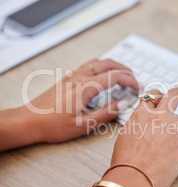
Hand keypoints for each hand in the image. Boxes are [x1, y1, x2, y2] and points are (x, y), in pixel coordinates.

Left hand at [0, 59, 138, 150]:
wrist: (29, 120)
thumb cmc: (53, 124)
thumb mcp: (83, 124)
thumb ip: (105, 114)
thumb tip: (121, 105)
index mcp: (86, 87)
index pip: (115, 77)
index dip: (130, 80)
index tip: (137, 88)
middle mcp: (80, 77)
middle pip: (108, 64)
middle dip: (124, 69)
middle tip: (134, 79)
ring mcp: (72, 76)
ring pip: (97, 62)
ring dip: (113, 65)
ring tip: (122, 73)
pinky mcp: (67, 79)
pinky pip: (88, 65)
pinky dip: (101, 66)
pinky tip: (101, 75)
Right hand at [90, 88, 177, 186]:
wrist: (132, 177)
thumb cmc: (125, 163)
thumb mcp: (124, 139)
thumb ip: (135, 128)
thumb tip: (139, 128)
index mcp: (142, 115)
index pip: (152, 97)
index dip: (159, 95)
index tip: (161, 97)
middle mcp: (159, 117)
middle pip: (174, 95)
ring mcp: (174, 127)